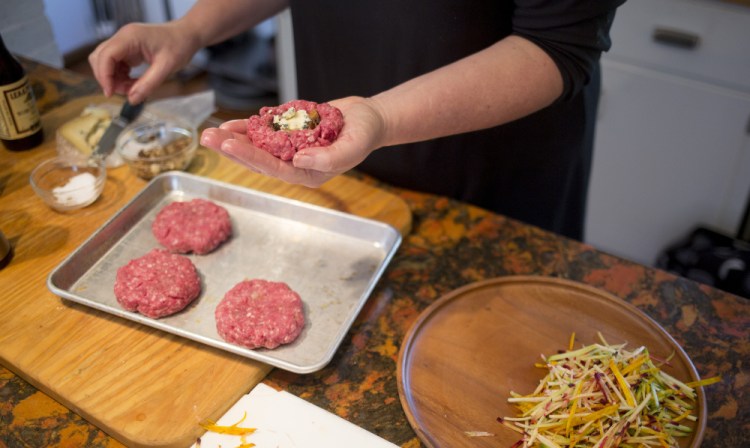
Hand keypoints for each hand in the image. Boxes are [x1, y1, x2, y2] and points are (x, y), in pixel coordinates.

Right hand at [88, 22, 199, 104]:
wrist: (186, 36)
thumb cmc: (179, 46)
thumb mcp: (166, 68)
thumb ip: (148, 84)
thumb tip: (132, 100)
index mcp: (130, 37)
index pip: (106, 56)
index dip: (104, 76)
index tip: (110, 93)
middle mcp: (123, 37)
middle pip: (100, 58)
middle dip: (108, 78)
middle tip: (124, 92)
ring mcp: (124, 43)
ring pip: (106, 62)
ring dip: (114, 79)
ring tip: (132, 89)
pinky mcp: (128, 49)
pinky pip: (115, 64)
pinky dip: (121, 77)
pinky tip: (133, 84)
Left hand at [200, 97, 386, 187]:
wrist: (368, 119)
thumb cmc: (364, 134)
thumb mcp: (353, 145)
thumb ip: (330, 157)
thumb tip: (299, 159)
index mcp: (309, 173)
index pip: (275, 168)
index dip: (252, 157)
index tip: (232, 146)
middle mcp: (295, 164)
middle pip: (258, 159)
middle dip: (233, 149)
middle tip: (208, 138)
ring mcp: (290, 149)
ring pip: (256, 147)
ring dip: (233, 139)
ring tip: (210, 133)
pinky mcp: (288, 134)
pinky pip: (263, 133)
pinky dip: (247, 128)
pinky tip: (229, 124)